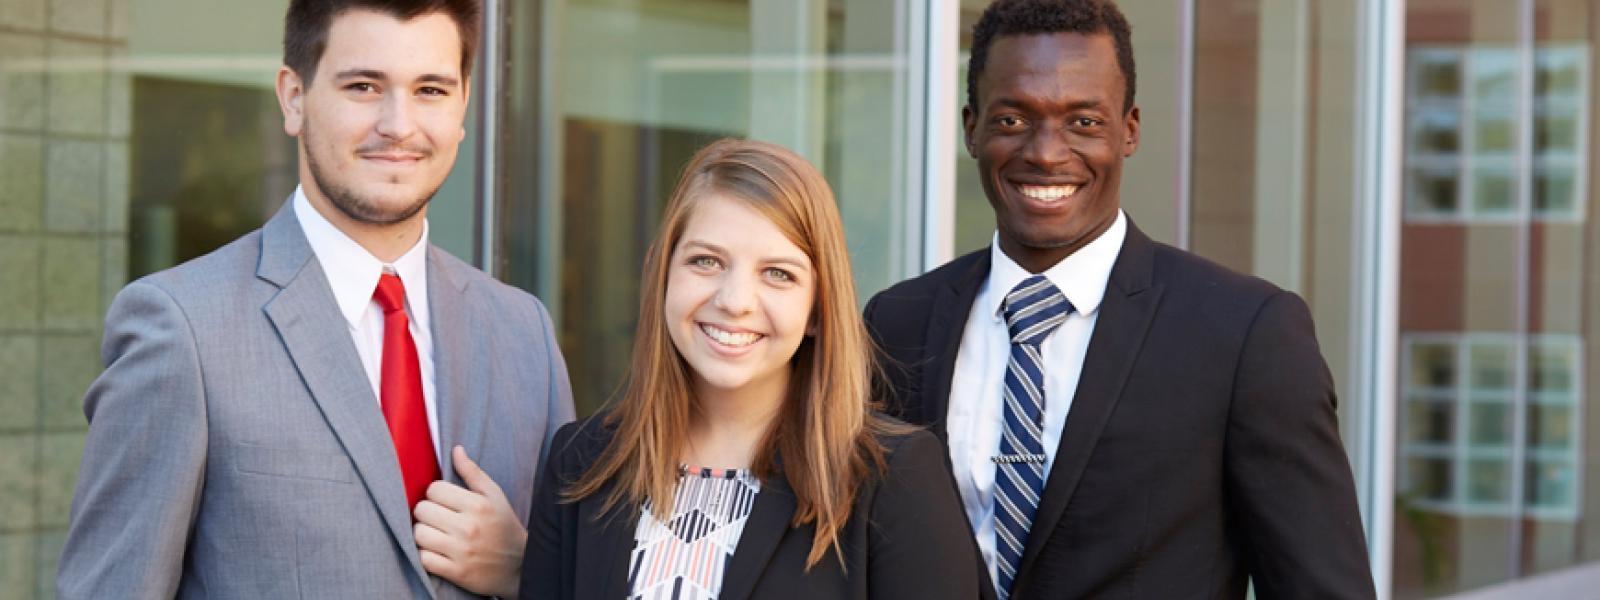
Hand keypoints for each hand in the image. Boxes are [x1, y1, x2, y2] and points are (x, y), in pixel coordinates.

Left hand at [414, 446, 526, 597]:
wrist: (520, 566)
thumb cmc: (504, 526)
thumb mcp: (495, 496)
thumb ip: (473, 473)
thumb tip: (456, 449)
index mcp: (478, 505)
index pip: (434, 489)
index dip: (436, 494)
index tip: (444, 502)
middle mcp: (469, 527)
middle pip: (422, 510)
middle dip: (427, 513)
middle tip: (438, 518)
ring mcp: (462, 551)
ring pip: (418, 534)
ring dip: (423, 534)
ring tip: (435, 534)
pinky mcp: (456, 572)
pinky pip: (423, 558)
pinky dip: (426, 555)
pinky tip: (437, 551)